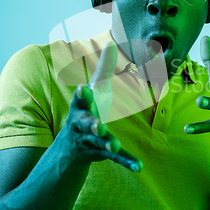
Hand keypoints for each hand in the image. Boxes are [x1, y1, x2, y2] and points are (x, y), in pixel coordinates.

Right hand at [60, 41, 142, 171]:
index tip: (83, 88)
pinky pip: (115, 159)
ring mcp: (92, 141)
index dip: (82, 95)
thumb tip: (110, 43)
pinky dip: (126, 161)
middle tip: (98, 125)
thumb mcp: (93, 90)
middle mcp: (83, 125)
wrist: (71, 146)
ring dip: (107, 143)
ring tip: (113, 145)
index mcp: (82, 107)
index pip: (80, 100)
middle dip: (91, 125)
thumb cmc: (86, 110)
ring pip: (99, 143)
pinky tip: (139, 166)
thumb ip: (102, 69)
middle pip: (86, 124)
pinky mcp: (102, 153)